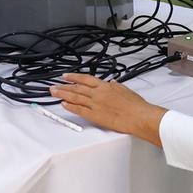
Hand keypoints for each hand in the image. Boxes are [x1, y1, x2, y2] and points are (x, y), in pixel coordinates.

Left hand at [49, 74, 165, 144]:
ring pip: (75, 97)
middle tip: (53, 85)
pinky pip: (79, 110)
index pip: (85, 79)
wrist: (139, 116)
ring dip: (63, 94)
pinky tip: (63, 104)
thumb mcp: (125, 90)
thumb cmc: (135, 105)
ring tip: (54, 93)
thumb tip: (111, 83)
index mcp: (105, 86)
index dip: (74, 77)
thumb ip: (115, 86)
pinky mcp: (95, 116)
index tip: (65, 76)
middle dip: (63, 86)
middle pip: (77, 88)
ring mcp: (95, 104)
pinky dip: (70, 107)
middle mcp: (98, 93)